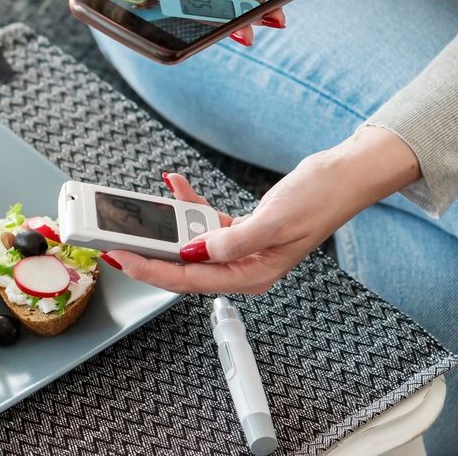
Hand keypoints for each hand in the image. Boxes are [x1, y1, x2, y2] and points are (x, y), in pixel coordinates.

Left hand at [103, 126, 420, 293]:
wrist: (343, 176)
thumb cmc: (319, 200)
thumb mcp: (273, 221)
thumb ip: (232, 241)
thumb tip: (195, 252)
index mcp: (251, 275)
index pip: (188, 280)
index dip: (150, 269)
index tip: (120, 257)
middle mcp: (244, 267)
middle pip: (183, 266)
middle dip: (148, 249)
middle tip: (114, 237)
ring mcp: (242, 250)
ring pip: (190, 243)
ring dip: (167, 221)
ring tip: (143, 203)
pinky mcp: (242, 231)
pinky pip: (206, 222)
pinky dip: (189, 205)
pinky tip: (176, 185)